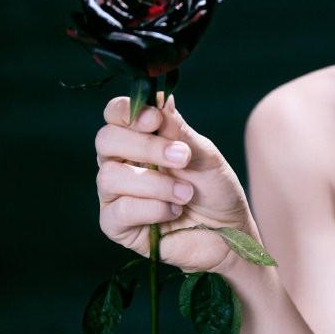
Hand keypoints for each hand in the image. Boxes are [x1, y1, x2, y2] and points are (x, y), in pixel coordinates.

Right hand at [95, 92, 259, 272]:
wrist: (228, 233)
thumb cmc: (215, 191)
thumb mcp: (205, 157)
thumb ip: (180, 132)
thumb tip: (159, 99)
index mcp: (139, 139)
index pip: (115, 115)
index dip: (127, 112)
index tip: (155, 118)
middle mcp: (120, 163)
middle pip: (106, 140)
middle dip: (145, 147)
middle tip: (181, 158)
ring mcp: (115, 195)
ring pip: (109, 176)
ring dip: (155, 184)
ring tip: (186, 193)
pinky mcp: (117, 226)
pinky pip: (119, 211)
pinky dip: (152, 209)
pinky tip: (174, 212)